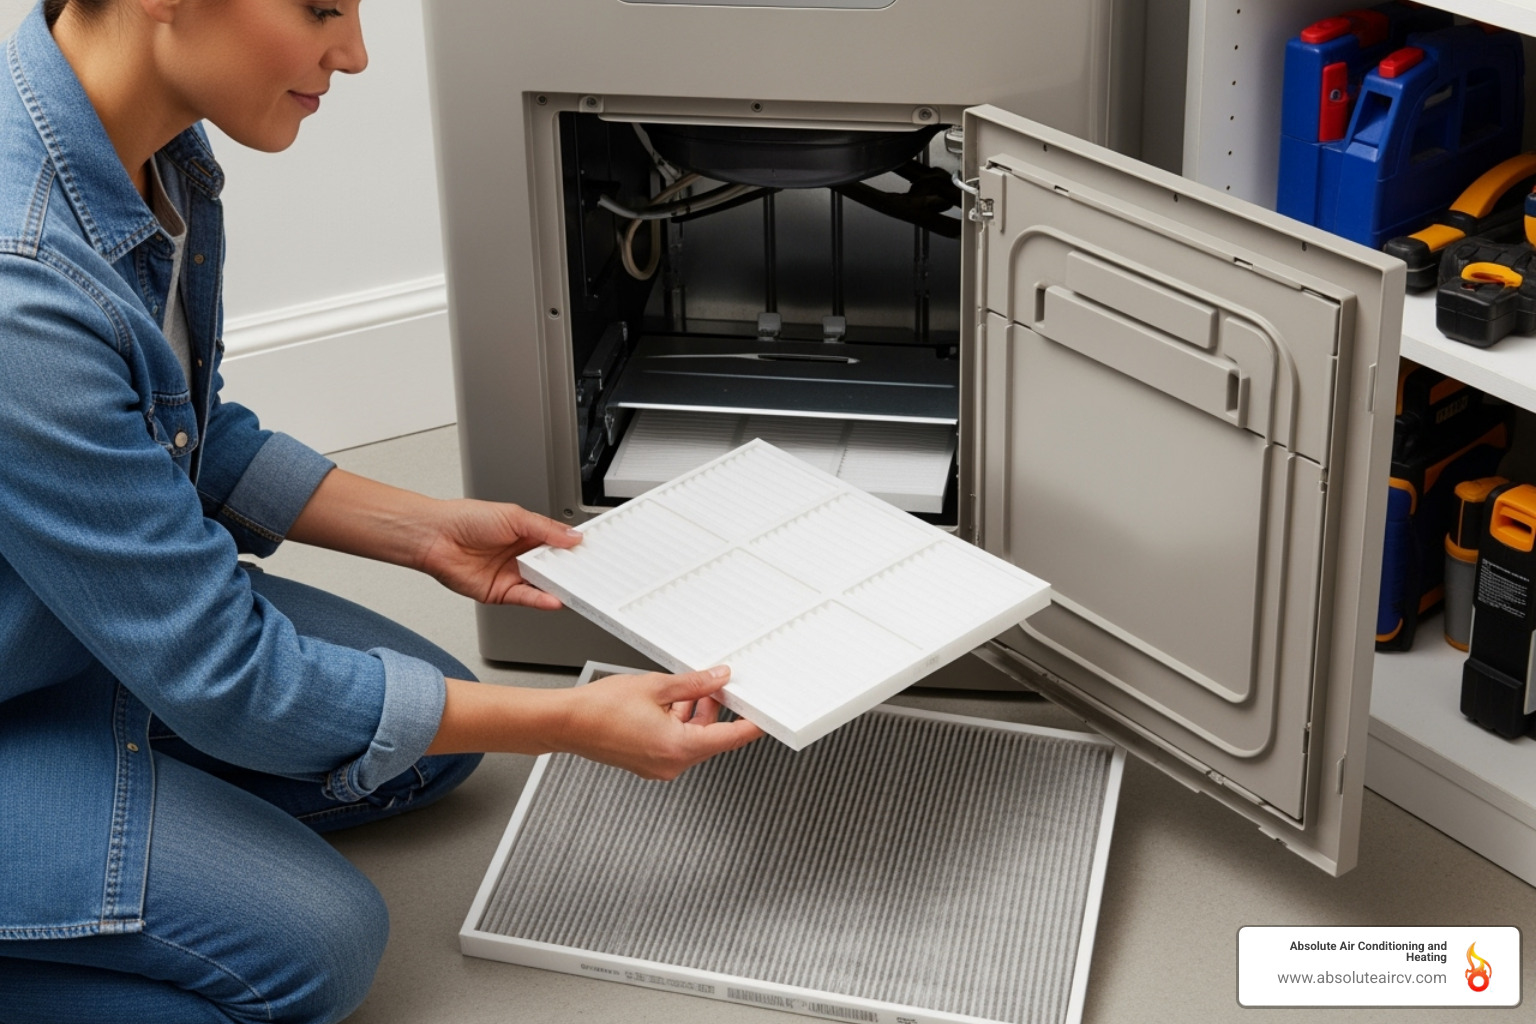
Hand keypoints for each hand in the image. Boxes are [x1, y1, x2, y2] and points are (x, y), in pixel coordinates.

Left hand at [418, 499, 581, 608]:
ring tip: (576, 589)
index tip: (591, 552)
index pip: (558, 543)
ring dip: (558, 588)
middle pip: (554, 567)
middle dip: (570, 571)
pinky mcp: (501, 593)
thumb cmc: (465, 519)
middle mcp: (521, 556)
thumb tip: (571, 536)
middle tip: (589, 574)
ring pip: (542, 584)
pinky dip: (540, 600)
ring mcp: (512, 575)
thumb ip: (545, 529)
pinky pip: (526, 598)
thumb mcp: (514, 516)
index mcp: (527, 534)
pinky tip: (553, 599)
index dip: (573, 548)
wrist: (435, 537)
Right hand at [563, 666, 764, 779]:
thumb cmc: (599, 710)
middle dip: (715, 708)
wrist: (565, 723)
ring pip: (692, 737)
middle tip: (718, 684)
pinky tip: (669, 700)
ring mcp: (658, 765)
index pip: (730, 738)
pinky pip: (675, 741)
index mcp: (679, 747)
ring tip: (684, 688)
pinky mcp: (647, 761)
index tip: (767, 717)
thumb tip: (718, 678)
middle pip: (711, 736)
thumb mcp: (656, 686)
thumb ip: (694, 683)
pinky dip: (678, 722)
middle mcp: (671, 763)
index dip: (752, 725)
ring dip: (694, 713)